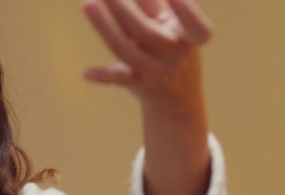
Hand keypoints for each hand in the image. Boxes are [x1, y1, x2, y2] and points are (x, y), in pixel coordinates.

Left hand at [82, 0, 210, 106]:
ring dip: (105, 27)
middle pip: (145, 31)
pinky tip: (87, 73)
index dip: (186, 12)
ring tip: (88, 3)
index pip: (197, 27)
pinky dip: (103, 76)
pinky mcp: (138, 85)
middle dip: (122, 8)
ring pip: (127, 51)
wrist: (178, 96)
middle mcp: (175, 55)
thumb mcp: (171, 21)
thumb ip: (151, 2)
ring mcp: (156, 73)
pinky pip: (119, 79)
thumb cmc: (172, 43)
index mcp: (189, 35)